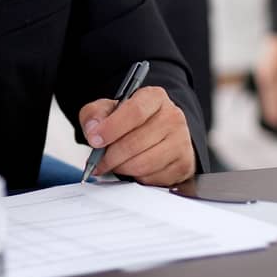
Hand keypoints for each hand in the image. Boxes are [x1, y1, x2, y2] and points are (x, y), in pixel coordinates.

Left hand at [77, 86, 196, 185]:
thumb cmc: (130, 122)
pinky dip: (137, 177)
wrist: (157, 135)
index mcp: (154, 97)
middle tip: (97, 162)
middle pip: (136, 142)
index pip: (135, 111)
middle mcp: (172, 116)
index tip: (94, 140)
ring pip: (143, 164)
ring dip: (122, 168)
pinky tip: (133, 168)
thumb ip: (94, 115)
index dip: (111, 128)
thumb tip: (93, 130)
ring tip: (114, 164)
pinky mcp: (183, 164)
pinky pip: (152, 178)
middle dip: (110, 156)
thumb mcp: (108, 110)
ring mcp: (181, 141)